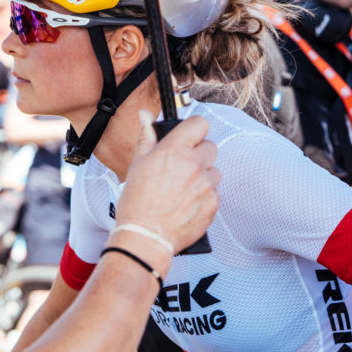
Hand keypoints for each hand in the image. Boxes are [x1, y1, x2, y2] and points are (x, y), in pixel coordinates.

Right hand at [116, 111, 220, 255]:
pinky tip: (187, 202)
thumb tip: (145, 115)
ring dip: (203, 175)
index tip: (188, 137)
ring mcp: (206, 185)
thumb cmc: (136, 202)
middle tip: (182, 166)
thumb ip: (147, 136)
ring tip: (183, 188)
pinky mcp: (213, 203)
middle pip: (211, 146)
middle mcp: (193, 164)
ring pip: (214, 170)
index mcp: (173, 150)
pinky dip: (204, 195)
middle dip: (198, 153)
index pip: (199, 124)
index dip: (193, 129)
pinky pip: (215, 192)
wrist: (145, 236)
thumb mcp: (137, 164)